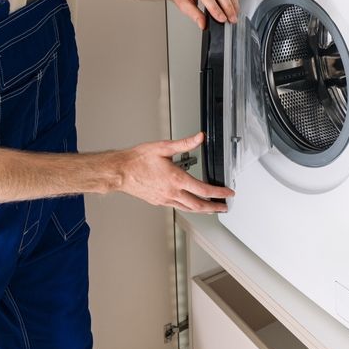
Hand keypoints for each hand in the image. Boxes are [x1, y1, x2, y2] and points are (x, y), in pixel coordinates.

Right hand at [108, 132, 233, 212]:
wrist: (120, 172)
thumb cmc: (138, 160)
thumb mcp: (164, 147)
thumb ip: (185, 143)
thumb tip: (200, 137)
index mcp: (176, 179)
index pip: (204, 190)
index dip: (219, 192)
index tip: (228, 193)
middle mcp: (172, 192)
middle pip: (199, 205)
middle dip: (214, 207)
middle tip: (224, 207)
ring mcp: (165, 199)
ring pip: (189, 209)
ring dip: (203, 210)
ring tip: (212, 209)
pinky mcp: (159, 201)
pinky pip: (178, 207)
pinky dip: (189, 208)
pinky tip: (190, 205)